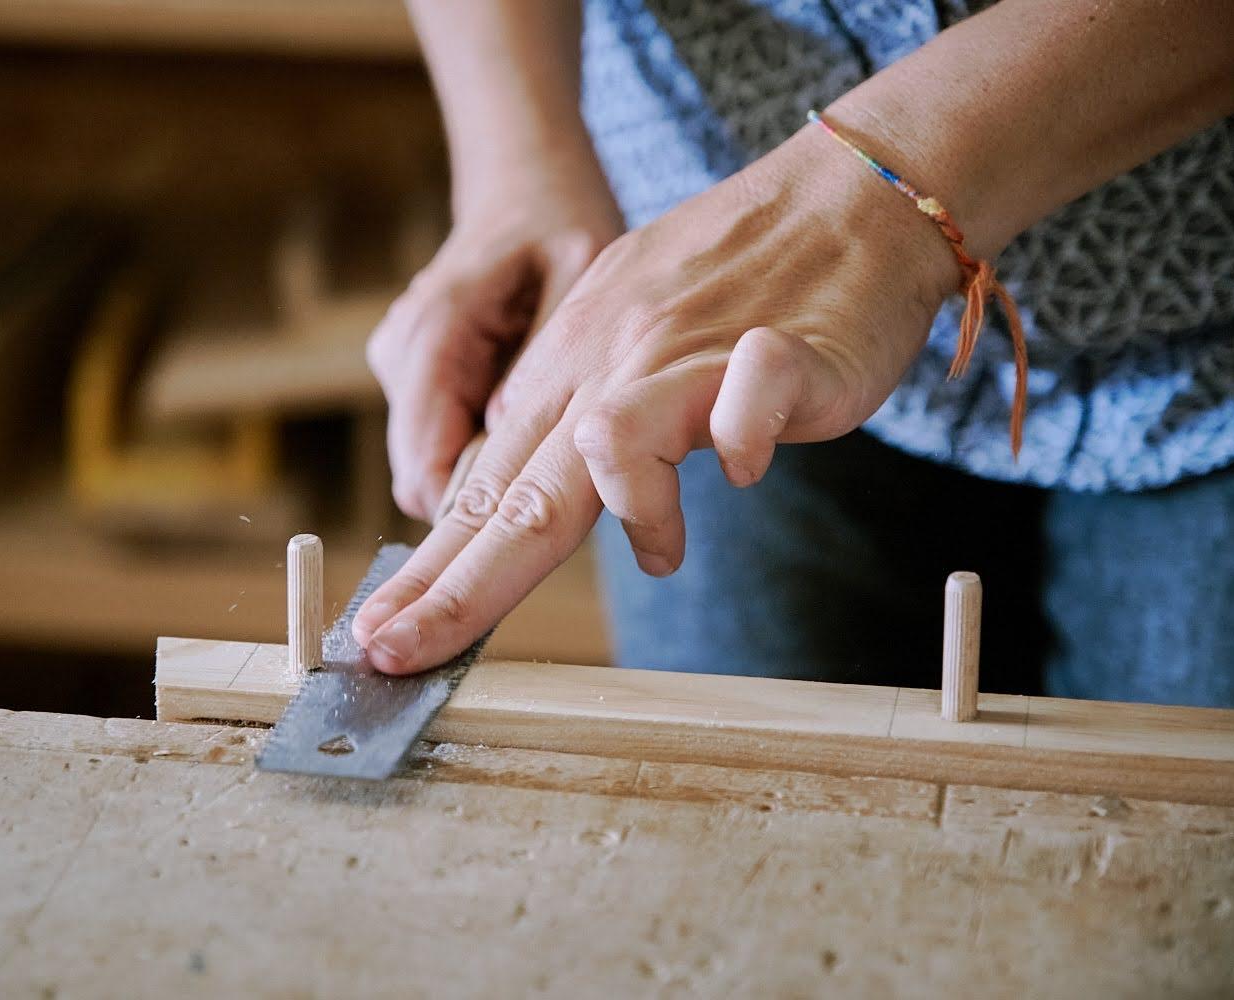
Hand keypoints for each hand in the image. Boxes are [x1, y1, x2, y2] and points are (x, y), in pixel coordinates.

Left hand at [352, 124, 964, 672]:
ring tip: (666, 552)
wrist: (848, 197)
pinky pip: (744, 397)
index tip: (385, 631)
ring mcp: (686, 351)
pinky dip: (742, 437)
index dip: (432, 565)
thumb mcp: (622, 336)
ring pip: (607, 443)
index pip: (483, 482)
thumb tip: (527, 484)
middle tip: (395, 649)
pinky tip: (751, 464)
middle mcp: (607, 361)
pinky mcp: (777, 350)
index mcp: (567, 367)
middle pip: (517, 489)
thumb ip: (571, 411)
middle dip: (449, 583)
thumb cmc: (743, 281)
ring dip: (627, 514)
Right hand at [367, 167, 622, 520]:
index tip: (535, 542)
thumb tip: (507, 429)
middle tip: (562, 507)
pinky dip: (489, 452)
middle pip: (423, 481)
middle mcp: (402, 355)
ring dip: (491, 478)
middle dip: (482, 511)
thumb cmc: (560, 223)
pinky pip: (445, 442)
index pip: (426, 469)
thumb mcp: (576, 271)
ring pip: (433, 467)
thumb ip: (542, 348)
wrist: (525, 187)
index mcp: (434, 334)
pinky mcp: (415, 375)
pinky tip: (538, 424)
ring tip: (562, 449)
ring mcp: (401, 366)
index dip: (471, 522)